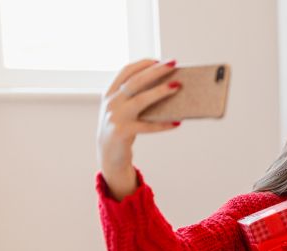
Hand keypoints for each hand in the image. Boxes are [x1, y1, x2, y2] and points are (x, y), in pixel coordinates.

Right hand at [96, 58, 181, 199]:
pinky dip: (163, 125)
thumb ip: (138, 98)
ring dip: (160, 92)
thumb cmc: (123, 128)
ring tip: (177, 87)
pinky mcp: (122, 132)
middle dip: (155, 71)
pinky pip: (147, 126)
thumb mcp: (125, 110)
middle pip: (135, 82)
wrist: (109, 155)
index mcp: (111, 93)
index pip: (126, 71)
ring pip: (140, 100)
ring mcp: (115, 117)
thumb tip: (169, 87)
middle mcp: (111, 102)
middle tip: (173, 64)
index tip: (159, 59)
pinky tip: (177, 123)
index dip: (143, 64)